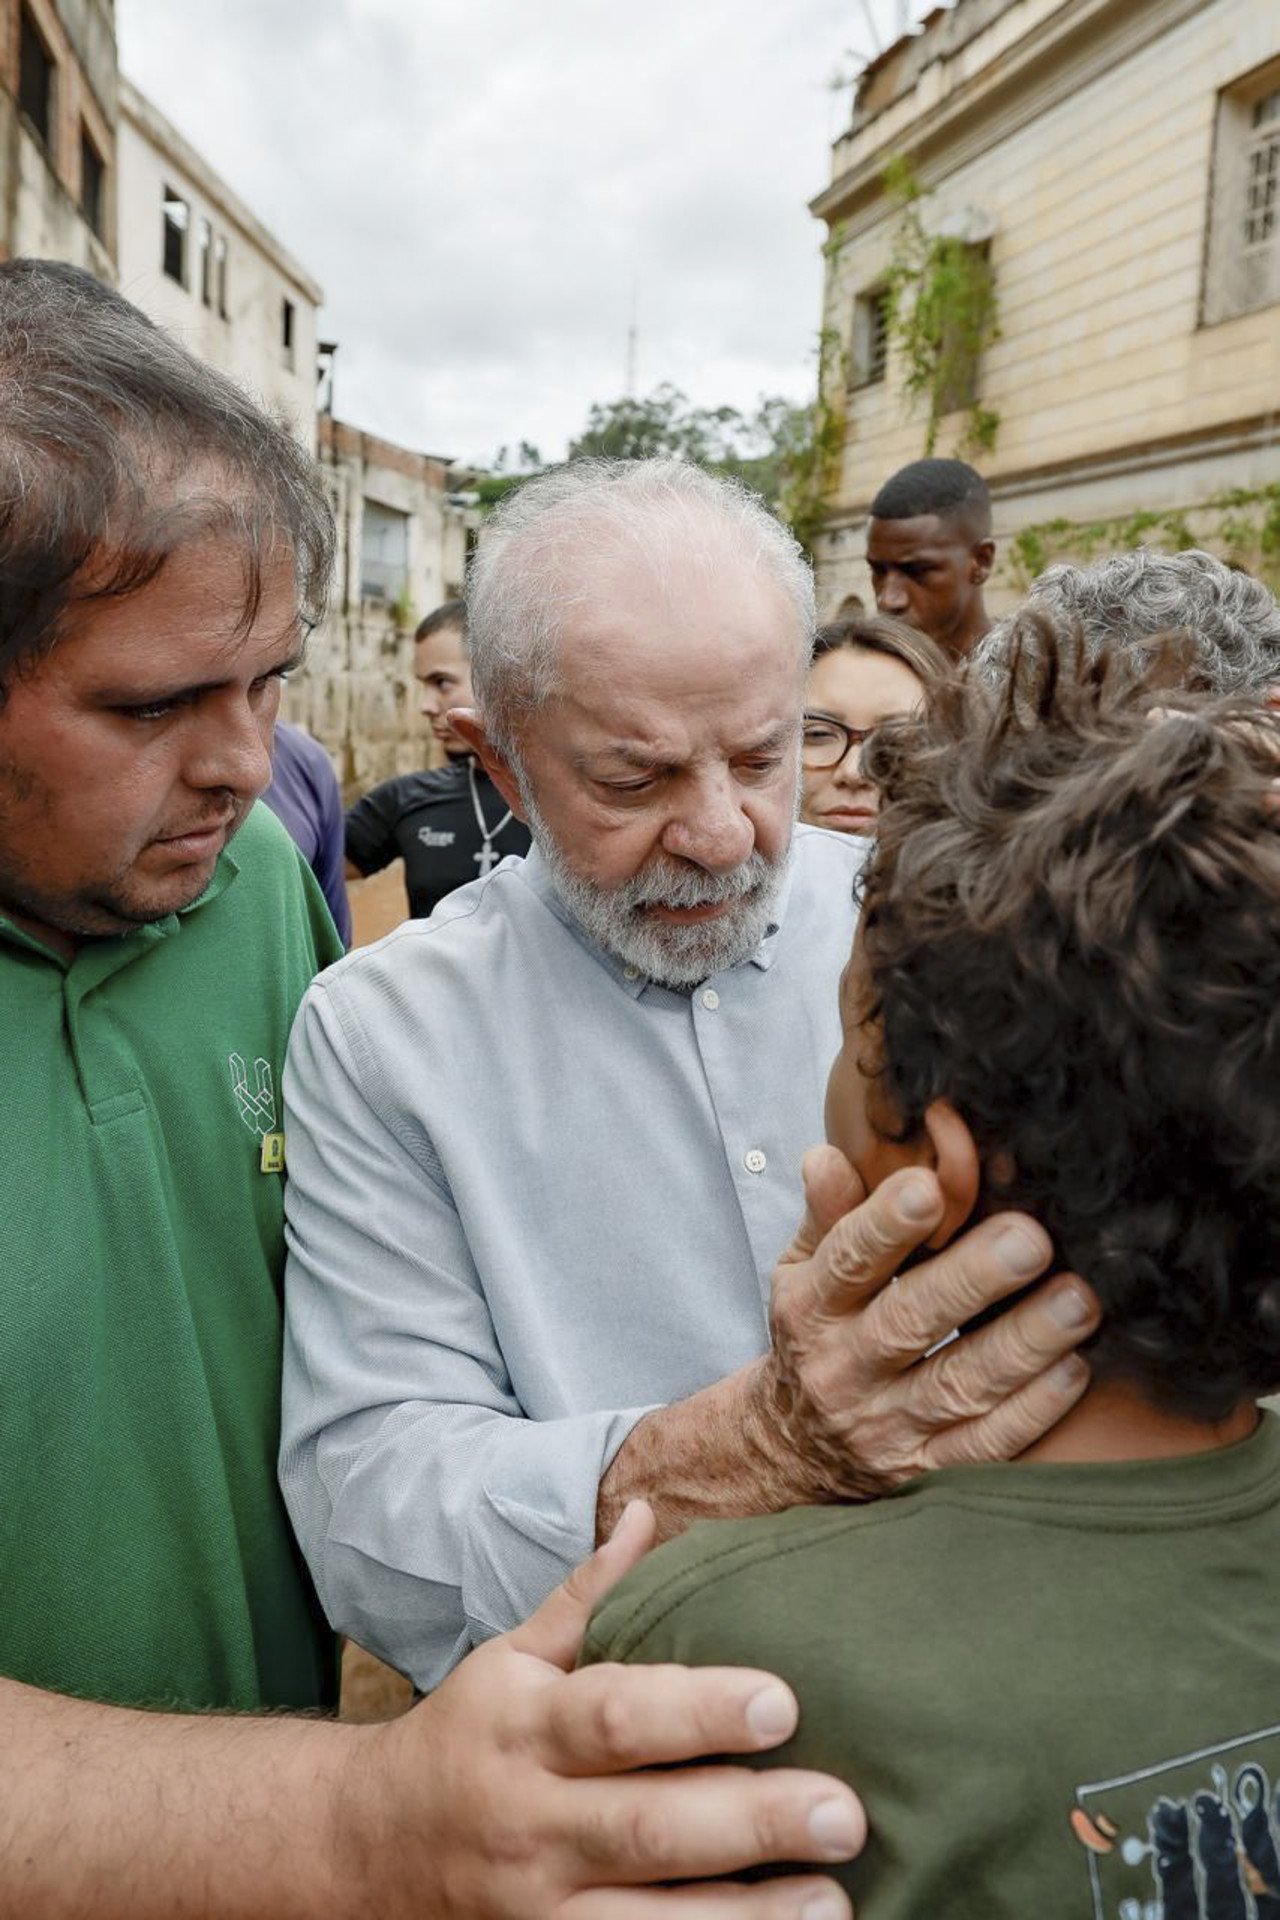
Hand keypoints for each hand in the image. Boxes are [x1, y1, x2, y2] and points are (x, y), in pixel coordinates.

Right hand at [347, 1502, 863, 1918]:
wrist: (366, 1849)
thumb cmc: (468, 1737)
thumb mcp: (511, 1658)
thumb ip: (587, 1597)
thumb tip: (648, 1512)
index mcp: (525, 1726)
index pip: (616, 1715)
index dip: (699, 1711)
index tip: (784, 1701)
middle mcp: (530, 1820)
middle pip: (647, 1827)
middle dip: (751, 1822)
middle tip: (845, 1812)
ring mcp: (536, 1908)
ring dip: (746, 1917)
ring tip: (834, 1899)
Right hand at [755, 1146, 1098, 1500]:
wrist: (795, 1450)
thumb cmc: (819, 1334)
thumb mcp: (805, 1270)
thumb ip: (830, 1214)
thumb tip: (829, 1154)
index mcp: (812, 1307)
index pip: (847, 1261)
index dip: (884, 1225)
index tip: (929, 1188)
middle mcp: (843, 1369)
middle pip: (909, 1323)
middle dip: (972, 1280)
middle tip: (1031, 1239)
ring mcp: (886, 1427)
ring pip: (959, 1387)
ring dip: (1023, 1343)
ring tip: (1079, 1301)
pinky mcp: (926, 1471)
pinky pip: (985, 1447)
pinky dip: (1032, 1411)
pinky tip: (1074, 1368)